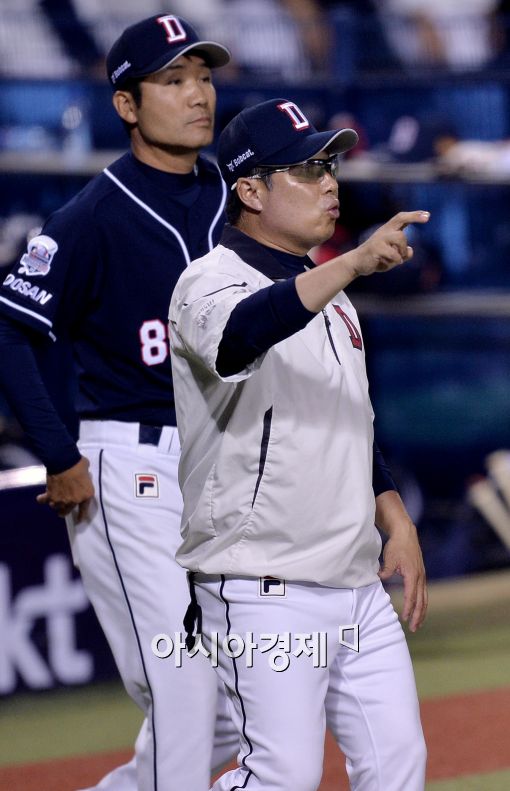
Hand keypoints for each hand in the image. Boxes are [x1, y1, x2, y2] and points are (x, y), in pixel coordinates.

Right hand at [36, 456, 94, 519]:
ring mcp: (61, 500)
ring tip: (53, 502)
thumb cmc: (78, 464)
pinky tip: (40, 499)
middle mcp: (74, 501)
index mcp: (86, 495)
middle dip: (64, 511)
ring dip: (54, 504)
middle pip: (67, 511)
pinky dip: (42, 499)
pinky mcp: (50, 495)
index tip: (78, 520)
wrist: (64, 461)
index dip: (80, 516)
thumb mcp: (87, 472)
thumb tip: (83, 474)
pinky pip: (44, 501)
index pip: (84, 510)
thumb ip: (85, 478)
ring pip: (56, 507)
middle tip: (62, 511)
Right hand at [348, 211, 429, 277]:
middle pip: (400, 220)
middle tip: (424, 223)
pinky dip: (395, 260)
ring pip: (400, 237)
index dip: (414, 216)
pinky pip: (393, 254)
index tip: (428, 215)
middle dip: (413, 219)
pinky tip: (386, 264)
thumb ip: (403, 253)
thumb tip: (410, 250)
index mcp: (388, 231)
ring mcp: (379, 239)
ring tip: (397, 261)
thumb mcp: (392, 256)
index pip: (401, 218)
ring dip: (402, 251)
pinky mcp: (375, 248)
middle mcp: (384, 232)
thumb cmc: (376, 259)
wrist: (357, 263)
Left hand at [375, 490, 427, 631]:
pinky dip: (422, 602)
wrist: (405, 533)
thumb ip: (385, 571)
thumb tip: (379, 579)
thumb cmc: (397, 546)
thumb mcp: (389, 559)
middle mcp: (420, 577)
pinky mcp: (421, 574)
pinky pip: (423, 592)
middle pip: (421, 601)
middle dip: (418, 616)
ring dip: (422, 611)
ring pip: (424, 598)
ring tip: (418, 623)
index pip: (411, 596)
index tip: (404, 618)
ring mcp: (422, 575)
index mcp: (413, 575)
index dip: (408, 608)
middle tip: (413, 628)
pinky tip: (419, 609)